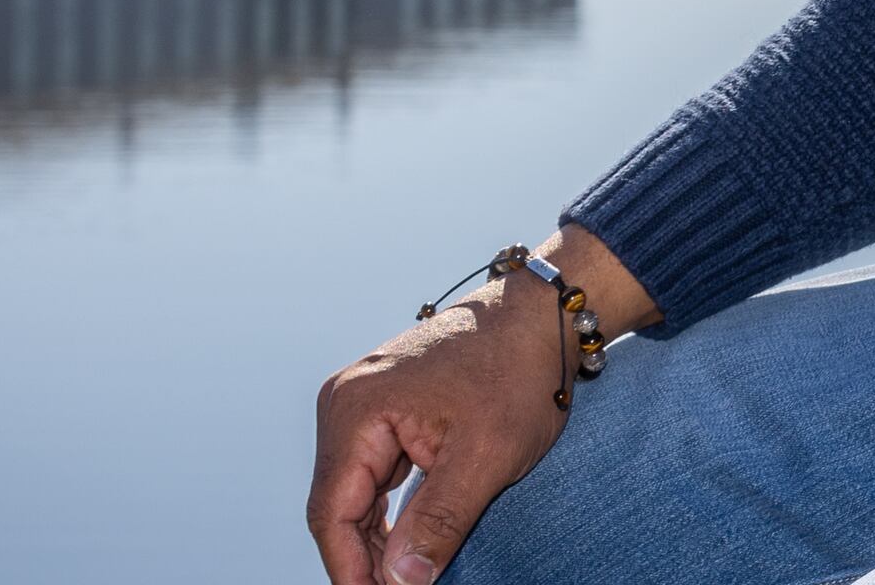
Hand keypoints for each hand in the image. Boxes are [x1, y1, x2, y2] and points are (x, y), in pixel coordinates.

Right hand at [308, 227, 655, 584]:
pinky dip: (388, 515)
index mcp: (356, 411)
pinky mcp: (383, 412)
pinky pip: (373, 476)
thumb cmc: (519, 374)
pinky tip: (406, 548)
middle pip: (337, 507)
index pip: (332, 514)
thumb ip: (438, 524)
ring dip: (377, 542)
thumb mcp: (486, 457)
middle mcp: (345, 405)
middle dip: (364, 561)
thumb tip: (398, 584)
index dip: (351, 572)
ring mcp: (361, 406)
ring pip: (355, 496)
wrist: (542, 316)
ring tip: (405, 582)